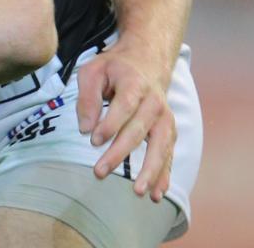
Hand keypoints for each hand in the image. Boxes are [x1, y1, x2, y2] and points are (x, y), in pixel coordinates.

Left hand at [75, 37, 175, 202]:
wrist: (148, 59)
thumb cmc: (115, 67)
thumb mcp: (93, 70)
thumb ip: (87, 96)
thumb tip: (85, 128)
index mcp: (135, 84)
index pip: (125, 107)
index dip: (110, 125)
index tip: (94, 140)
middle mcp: (155, 102)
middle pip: (139, 130)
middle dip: (120, 153)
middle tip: (100, 172)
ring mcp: (165, 117)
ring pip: (161, 146)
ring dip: (151, 170)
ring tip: (139, 192)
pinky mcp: (169, 129)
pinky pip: (169, 154)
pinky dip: (164, 174)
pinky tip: (156, 193)